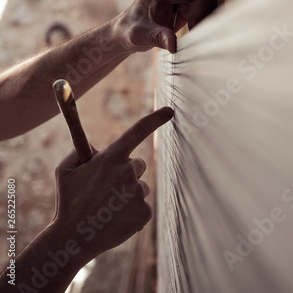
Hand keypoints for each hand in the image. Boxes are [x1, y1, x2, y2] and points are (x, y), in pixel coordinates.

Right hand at [51, 107, 173, 261]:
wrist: (72, 239)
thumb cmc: (68, 202)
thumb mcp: (65, 170)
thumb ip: (80, 151)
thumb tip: (97, 147)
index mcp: (111, 158)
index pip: (138, 131)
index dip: (156, 118)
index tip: (170, 110)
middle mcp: (128, 172)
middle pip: (138, 165)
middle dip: (126, 173)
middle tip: (106, 190)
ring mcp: (138, 192)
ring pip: (140, 187)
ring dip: (128, 194)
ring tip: (108, 208)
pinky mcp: (145, 212)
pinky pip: (142, 205)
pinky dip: (132, 212)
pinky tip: (117, 219)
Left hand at [114, 0, 216, 53]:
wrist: (125, 36)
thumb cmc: (128, 31)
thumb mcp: (140, 34)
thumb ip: (157, 36)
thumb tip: (173, 45)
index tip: (175, 5)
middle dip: (199, 9)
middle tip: (188, 25)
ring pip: (205, 1)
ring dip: (201, 17)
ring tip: (189, 30)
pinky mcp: (185, 10)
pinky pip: (202, 12)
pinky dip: (199, 23)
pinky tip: (188, 32)